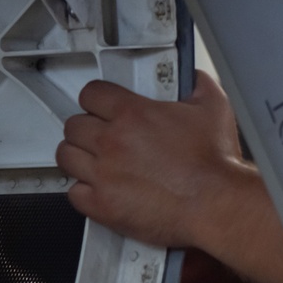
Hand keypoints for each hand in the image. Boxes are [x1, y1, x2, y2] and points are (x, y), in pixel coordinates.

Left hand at [56, 71, 282, 282]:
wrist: (216, 203)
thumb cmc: (215, 162)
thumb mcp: (214, 107)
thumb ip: (198, 84)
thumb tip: (193, 77)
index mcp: (133, 113)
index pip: (91, 93)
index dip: (97, 98)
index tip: (103, 105)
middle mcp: (112, 141)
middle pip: (74, 125)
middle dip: (87, 127)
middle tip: (102, 134)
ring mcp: (104, 174)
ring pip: (66, 156)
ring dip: (79, 155)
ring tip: (96, 159)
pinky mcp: (103, 205)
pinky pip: (74, 192)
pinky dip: (84, 190)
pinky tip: (101, 187)